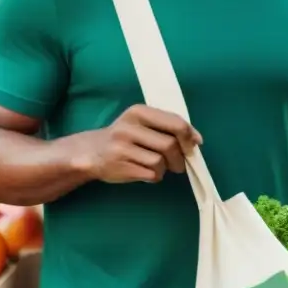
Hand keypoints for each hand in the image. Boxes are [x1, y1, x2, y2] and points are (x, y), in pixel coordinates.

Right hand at [82, 105, 201, 183]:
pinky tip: (147, 171)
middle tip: (179, 162)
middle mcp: (129, 128)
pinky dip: (156, 176)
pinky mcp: (121, 166)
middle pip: (169, 144)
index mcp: (138, 112)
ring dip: (165, 168)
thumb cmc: (124, 137)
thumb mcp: (141, 122)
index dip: (189, 135)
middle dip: (180, 156)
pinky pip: (151, 174)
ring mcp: (123, 148)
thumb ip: (166, 126)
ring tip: (159, 166)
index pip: (174, 122)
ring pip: (160, 162)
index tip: (195, 144)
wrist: (91, 152)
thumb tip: (196, 140)